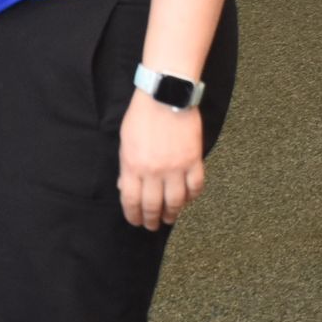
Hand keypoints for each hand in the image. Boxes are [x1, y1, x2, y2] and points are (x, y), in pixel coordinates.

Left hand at [117, 93, 204, 230]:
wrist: (165, 95)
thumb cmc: (142, 115)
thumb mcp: (125, 141)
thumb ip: (126, 166)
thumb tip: (125, 186)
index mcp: (132, 166)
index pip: (131, 200)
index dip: (133, 215)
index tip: (135, 221)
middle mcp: (153, 171)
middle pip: (153, 205)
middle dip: (152, 219)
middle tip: (153, 226)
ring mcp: (176, 167)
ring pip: (176, 201)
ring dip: (173, 213)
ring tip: (170, 217)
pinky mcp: (194, 160)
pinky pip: (196, 186)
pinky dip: (192, 196)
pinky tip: (188, 199)